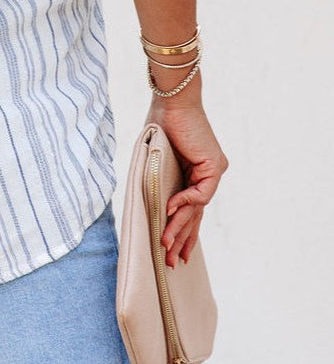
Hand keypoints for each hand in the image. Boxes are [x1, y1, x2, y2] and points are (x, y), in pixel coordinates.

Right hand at [145, 93, 227, 269]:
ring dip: (179, 229)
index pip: (191, 209)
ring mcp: (212, 172)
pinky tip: (170, 212)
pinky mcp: (214, 166)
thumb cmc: (160, 122)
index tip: (173, 250)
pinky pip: (200, 194)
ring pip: (197, 210)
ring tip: (166, 248)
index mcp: (193, 173)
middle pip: (195, 215)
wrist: (171, 100)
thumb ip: (158, 181)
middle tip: (172, 263)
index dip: (182, 230)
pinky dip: (184, 204)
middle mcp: (206, 175)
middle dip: (181, 239)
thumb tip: (149, 203)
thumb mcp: (156, 158)